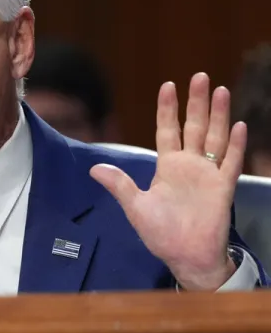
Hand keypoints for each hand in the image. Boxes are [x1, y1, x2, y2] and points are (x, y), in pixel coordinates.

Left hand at [90, 73, 243, 290]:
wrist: (186, 257)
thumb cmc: (161, 233)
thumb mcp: (135, 207)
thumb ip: (119, 185)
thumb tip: (93, 168)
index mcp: (167, 166)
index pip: (167, 130)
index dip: (167, 108)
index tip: (168, 85)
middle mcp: (189, 165)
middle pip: (194, 126)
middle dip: (197, 102)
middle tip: (200, 76)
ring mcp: (208, 174)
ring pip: (215, 137)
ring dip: (219, 115)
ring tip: (221, 90)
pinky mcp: (223, 188)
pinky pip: (230, 162)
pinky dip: (235, 144)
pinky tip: (239, 125)